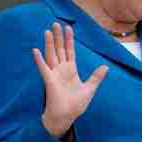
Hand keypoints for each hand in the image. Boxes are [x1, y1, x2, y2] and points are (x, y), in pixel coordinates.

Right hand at [32, 23, 108, 137]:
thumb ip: (96, 77)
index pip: (69, 51)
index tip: (68, 28)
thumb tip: (106, 67)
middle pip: (59, 50)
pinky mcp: (49, 81)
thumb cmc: (75, 104)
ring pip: (51, 55)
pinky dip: (39, 60)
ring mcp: (54, 74)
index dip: (69, 40)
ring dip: (49, 43)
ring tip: (47, 31)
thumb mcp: (90, 88)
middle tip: (56, 23)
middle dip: (58, 37)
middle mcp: (61, 70)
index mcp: (70, 70)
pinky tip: (35, 50)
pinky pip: (43, 68)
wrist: (67, 117)